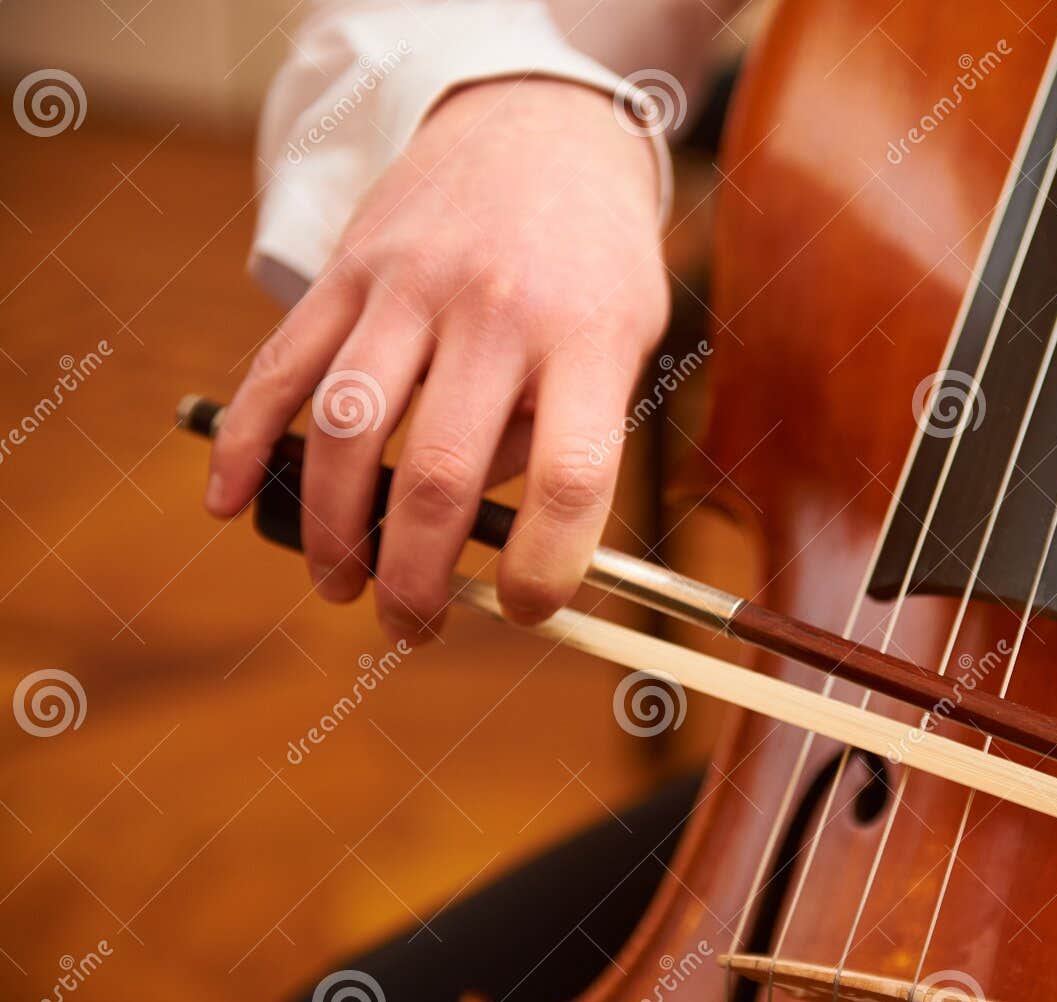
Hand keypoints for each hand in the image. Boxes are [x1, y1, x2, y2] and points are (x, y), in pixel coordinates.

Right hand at [206, 77, 668, 639]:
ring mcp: (411, 286)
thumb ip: (567, 427)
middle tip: (412, 625)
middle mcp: (496, 312)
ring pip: (348, 432)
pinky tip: (234, 501)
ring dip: (333, 530)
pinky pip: (283, 364)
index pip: (572, 479)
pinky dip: (248, 441)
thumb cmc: (590, 256)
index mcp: (586, 338)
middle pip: (442, 477)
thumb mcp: (625, 336)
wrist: (536, 125)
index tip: (524, 609)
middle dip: (417, 578)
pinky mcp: (348, 268)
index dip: (545, 568)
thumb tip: (491, 533)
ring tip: (341, 585)